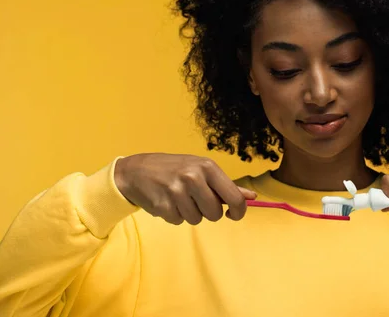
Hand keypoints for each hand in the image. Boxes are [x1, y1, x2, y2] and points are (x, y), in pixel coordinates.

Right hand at [114, 153, 256, 224]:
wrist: (136, 171)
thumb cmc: (175, 169)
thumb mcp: (202, 170)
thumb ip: (226, 186)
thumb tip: (252, 197)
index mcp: (208, 167)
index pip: (234, 197)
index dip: (239, 211)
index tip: (234, 214)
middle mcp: (193, 177)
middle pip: (215, 214)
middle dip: (208, 211)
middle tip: (196, 199)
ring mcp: (177, 191)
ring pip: (197, 220)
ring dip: (190, 213)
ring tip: (179, 198)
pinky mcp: (163, 205)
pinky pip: (179, 221)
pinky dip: (175, 215)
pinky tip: (167, 201)